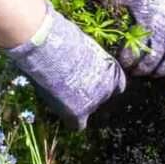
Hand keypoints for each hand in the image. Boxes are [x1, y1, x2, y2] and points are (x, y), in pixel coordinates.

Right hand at [4, 4, 125, 127]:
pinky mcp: (79, 112)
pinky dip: (70, 120)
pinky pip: (77, 125)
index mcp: (113, 69)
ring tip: (58, 91)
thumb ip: (87, 63)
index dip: (101, 86)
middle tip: (70, 89)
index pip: (116, 86)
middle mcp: (108, 87)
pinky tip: (60, 109)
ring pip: (87, 111)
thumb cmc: (60, 38)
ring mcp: (95, 101)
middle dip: (88, 97)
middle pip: (101, 101)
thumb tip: (79, 68)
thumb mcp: (83, 48)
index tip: (88, 84)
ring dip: (76, 106)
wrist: (48, 45)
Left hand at [114, 0, 164, 78]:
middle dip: (136, 70)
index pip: (130, 57)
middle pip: (146, 69)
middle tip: (132, 67)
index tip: (121, 59)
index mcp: (146, 25)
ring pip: (164, 72)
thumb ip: (111, 9)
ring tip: (147, 68)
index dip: (123, 62)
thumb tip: (90, 20)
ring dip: (153, 74)